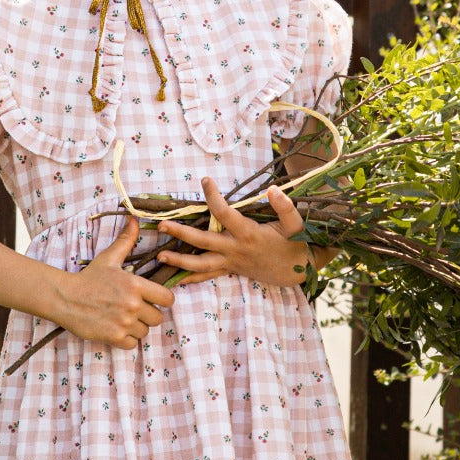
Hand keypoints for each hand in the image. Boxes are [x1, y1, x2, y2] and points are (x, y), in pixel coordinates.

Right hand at [52, 216, 174, 347]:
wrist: (64, 298)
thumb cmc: (89, 278)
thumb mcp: (109, 258)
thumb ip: (126, 241)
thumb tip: (134, 219)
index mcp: (136, 285)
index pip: (167, 299)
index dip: (163, 300)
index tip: (153, 299)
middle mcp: (133, 305)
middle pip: (158, 318)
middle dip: (149, 315)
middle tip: (135, 310)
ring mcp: (124, 322)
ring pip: (145, 331)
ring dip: (137, 327)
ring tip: (123, 318)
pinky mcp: (114, 337)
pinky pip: (133, 344)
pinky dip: (127, 339)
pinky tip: (116, 329)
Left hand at [155, 179, 312, 287]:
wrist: (298, 270)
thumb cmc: (296, 244)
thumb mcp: (295, 224)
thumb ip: (285, 207)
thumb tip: (273, 189)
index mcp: (248, 233)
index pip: (224, 213)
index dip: (213, 196)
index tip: (205, 180)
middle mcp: (235, 249)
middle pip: (203, 242)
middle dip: (181, 234)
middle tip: (162, 226)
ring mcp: (232, 261)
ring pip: (201, 264)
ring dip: (180, 261)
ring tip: (160, 257)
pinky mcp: (232, 269)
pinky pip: (209, 275)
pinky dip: (193, 277)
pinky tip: (177, 279)